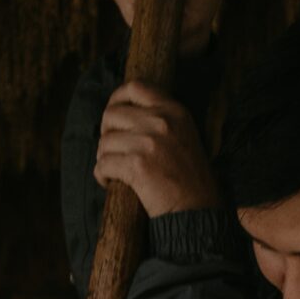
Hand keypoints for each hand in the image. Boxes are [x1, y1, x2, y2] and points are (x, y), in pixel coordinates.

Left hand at [95, 80, 221, 219]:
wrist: (197, 211)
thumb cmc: (190, 179)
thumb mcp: (184, 136)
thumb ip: (161, 120)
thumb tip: (123, 114)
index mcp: (175, 110)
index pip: (136, 87)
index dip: (116, 99)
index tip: (112, 116)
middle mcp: (162, 121)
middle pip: (112, 114)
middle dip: (106, 133)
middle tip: (112, 150)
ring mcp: (149, 143)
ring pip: (105, 142)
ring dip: (104, 157)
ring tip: (113, 170)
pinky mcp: (138, 166)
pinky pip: (103, 164)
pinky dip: (101, 175)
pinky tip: (108, 182)